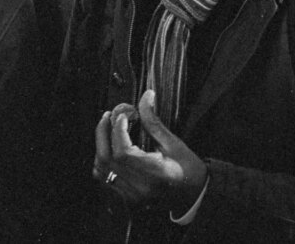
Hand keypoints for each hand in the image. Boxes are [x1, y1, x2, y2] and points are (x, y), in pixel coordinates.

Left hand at [92, 90, 207, 213]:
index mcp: (154, 174)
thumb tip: (146, 96)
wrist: (193, 194)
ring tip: (109, 130)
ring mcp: (130, 196)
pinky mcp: (125, 198)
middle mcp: (138, 188)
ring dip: (101, 147)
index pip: (122, 151)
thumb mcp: (174, 143)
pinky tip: (110, 149)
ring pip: (101, 169)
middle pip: (106, 159)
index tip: (123, 114)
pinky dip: (103, 161)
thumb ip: (154, 122)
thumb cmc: (188, 168)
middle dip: (103, 134)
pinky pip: (104, 179)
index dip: (118, 130)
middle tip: (108, 116)